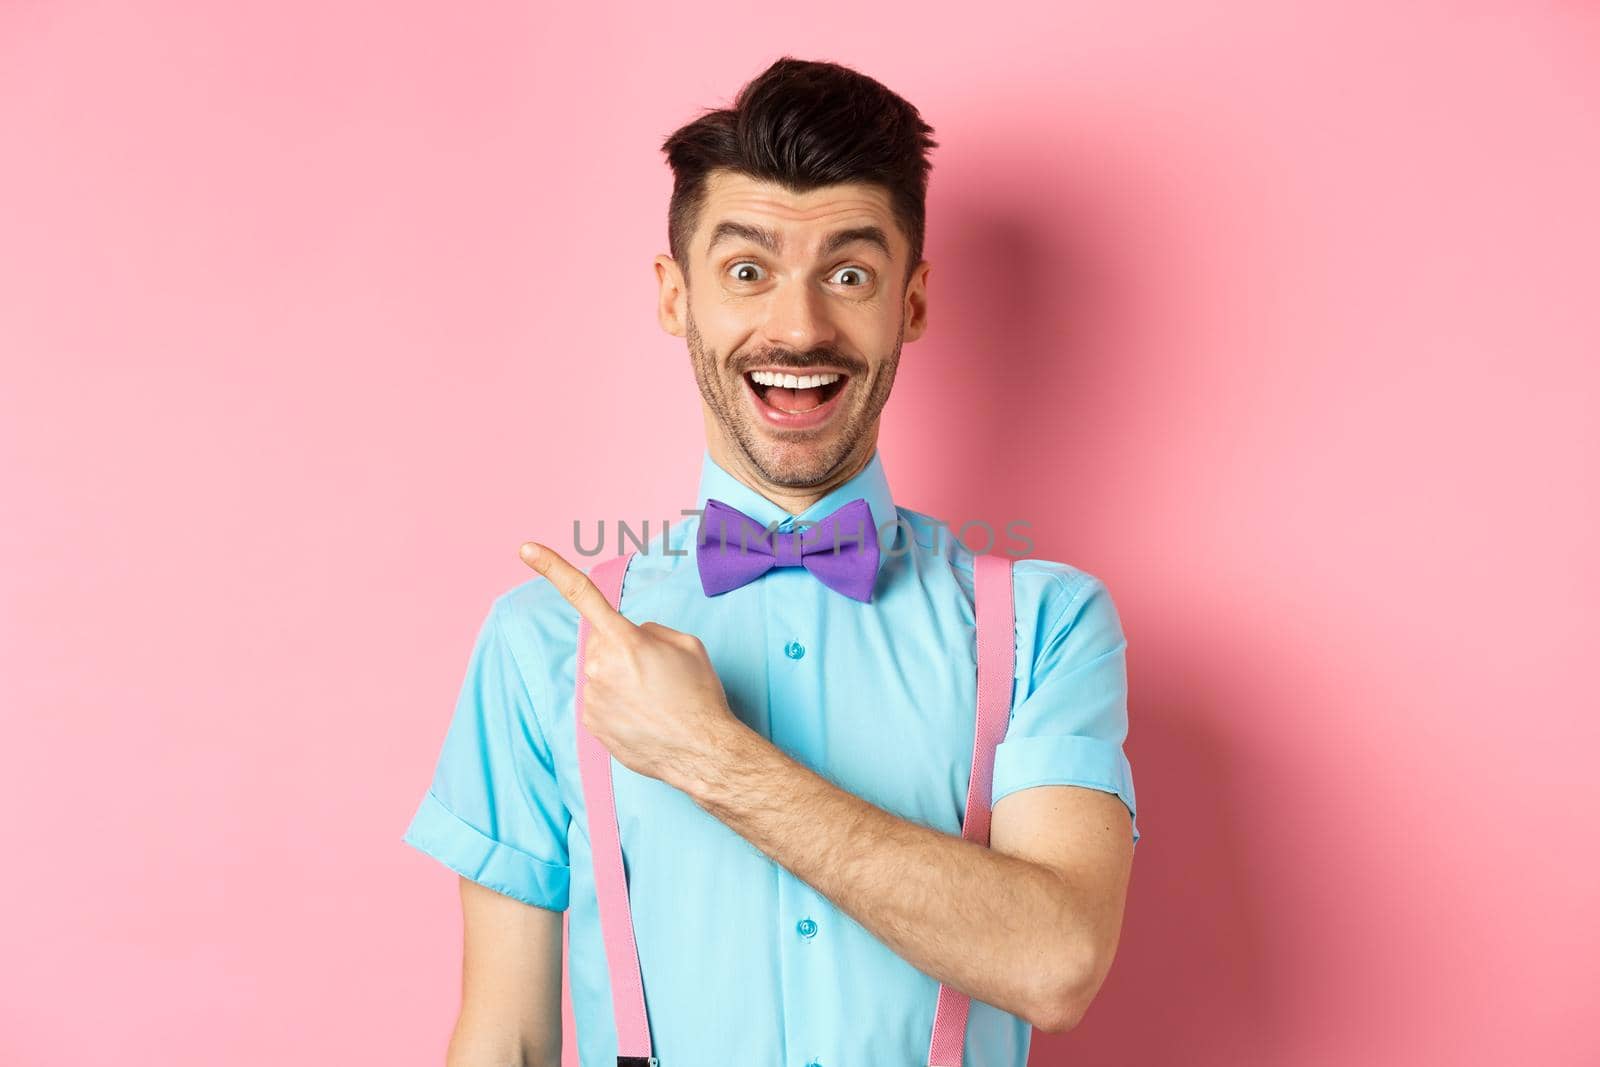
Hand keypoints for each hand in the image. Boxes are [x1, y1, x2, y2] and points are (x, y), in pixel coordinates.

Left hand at [519, 541, 742, 791]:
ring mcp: (591, 698)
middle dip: (622, 649)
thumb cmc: (699, 696)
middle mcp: (600, 667)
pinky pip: (599, 701)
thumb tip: (631, 637)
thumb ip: (650, 631)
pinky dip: (617, 705)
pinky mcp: (590, 725)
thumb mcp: (687, 645)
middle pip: (601, 643)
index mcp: (624, 640)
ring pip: (600, 674)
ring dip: (620, 680)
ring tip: (654, 701)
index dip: (552, 567)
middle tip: (656, 672)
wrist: (701, 752)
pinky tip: (642, 717)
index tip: (525, 549)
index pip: (582, 594)